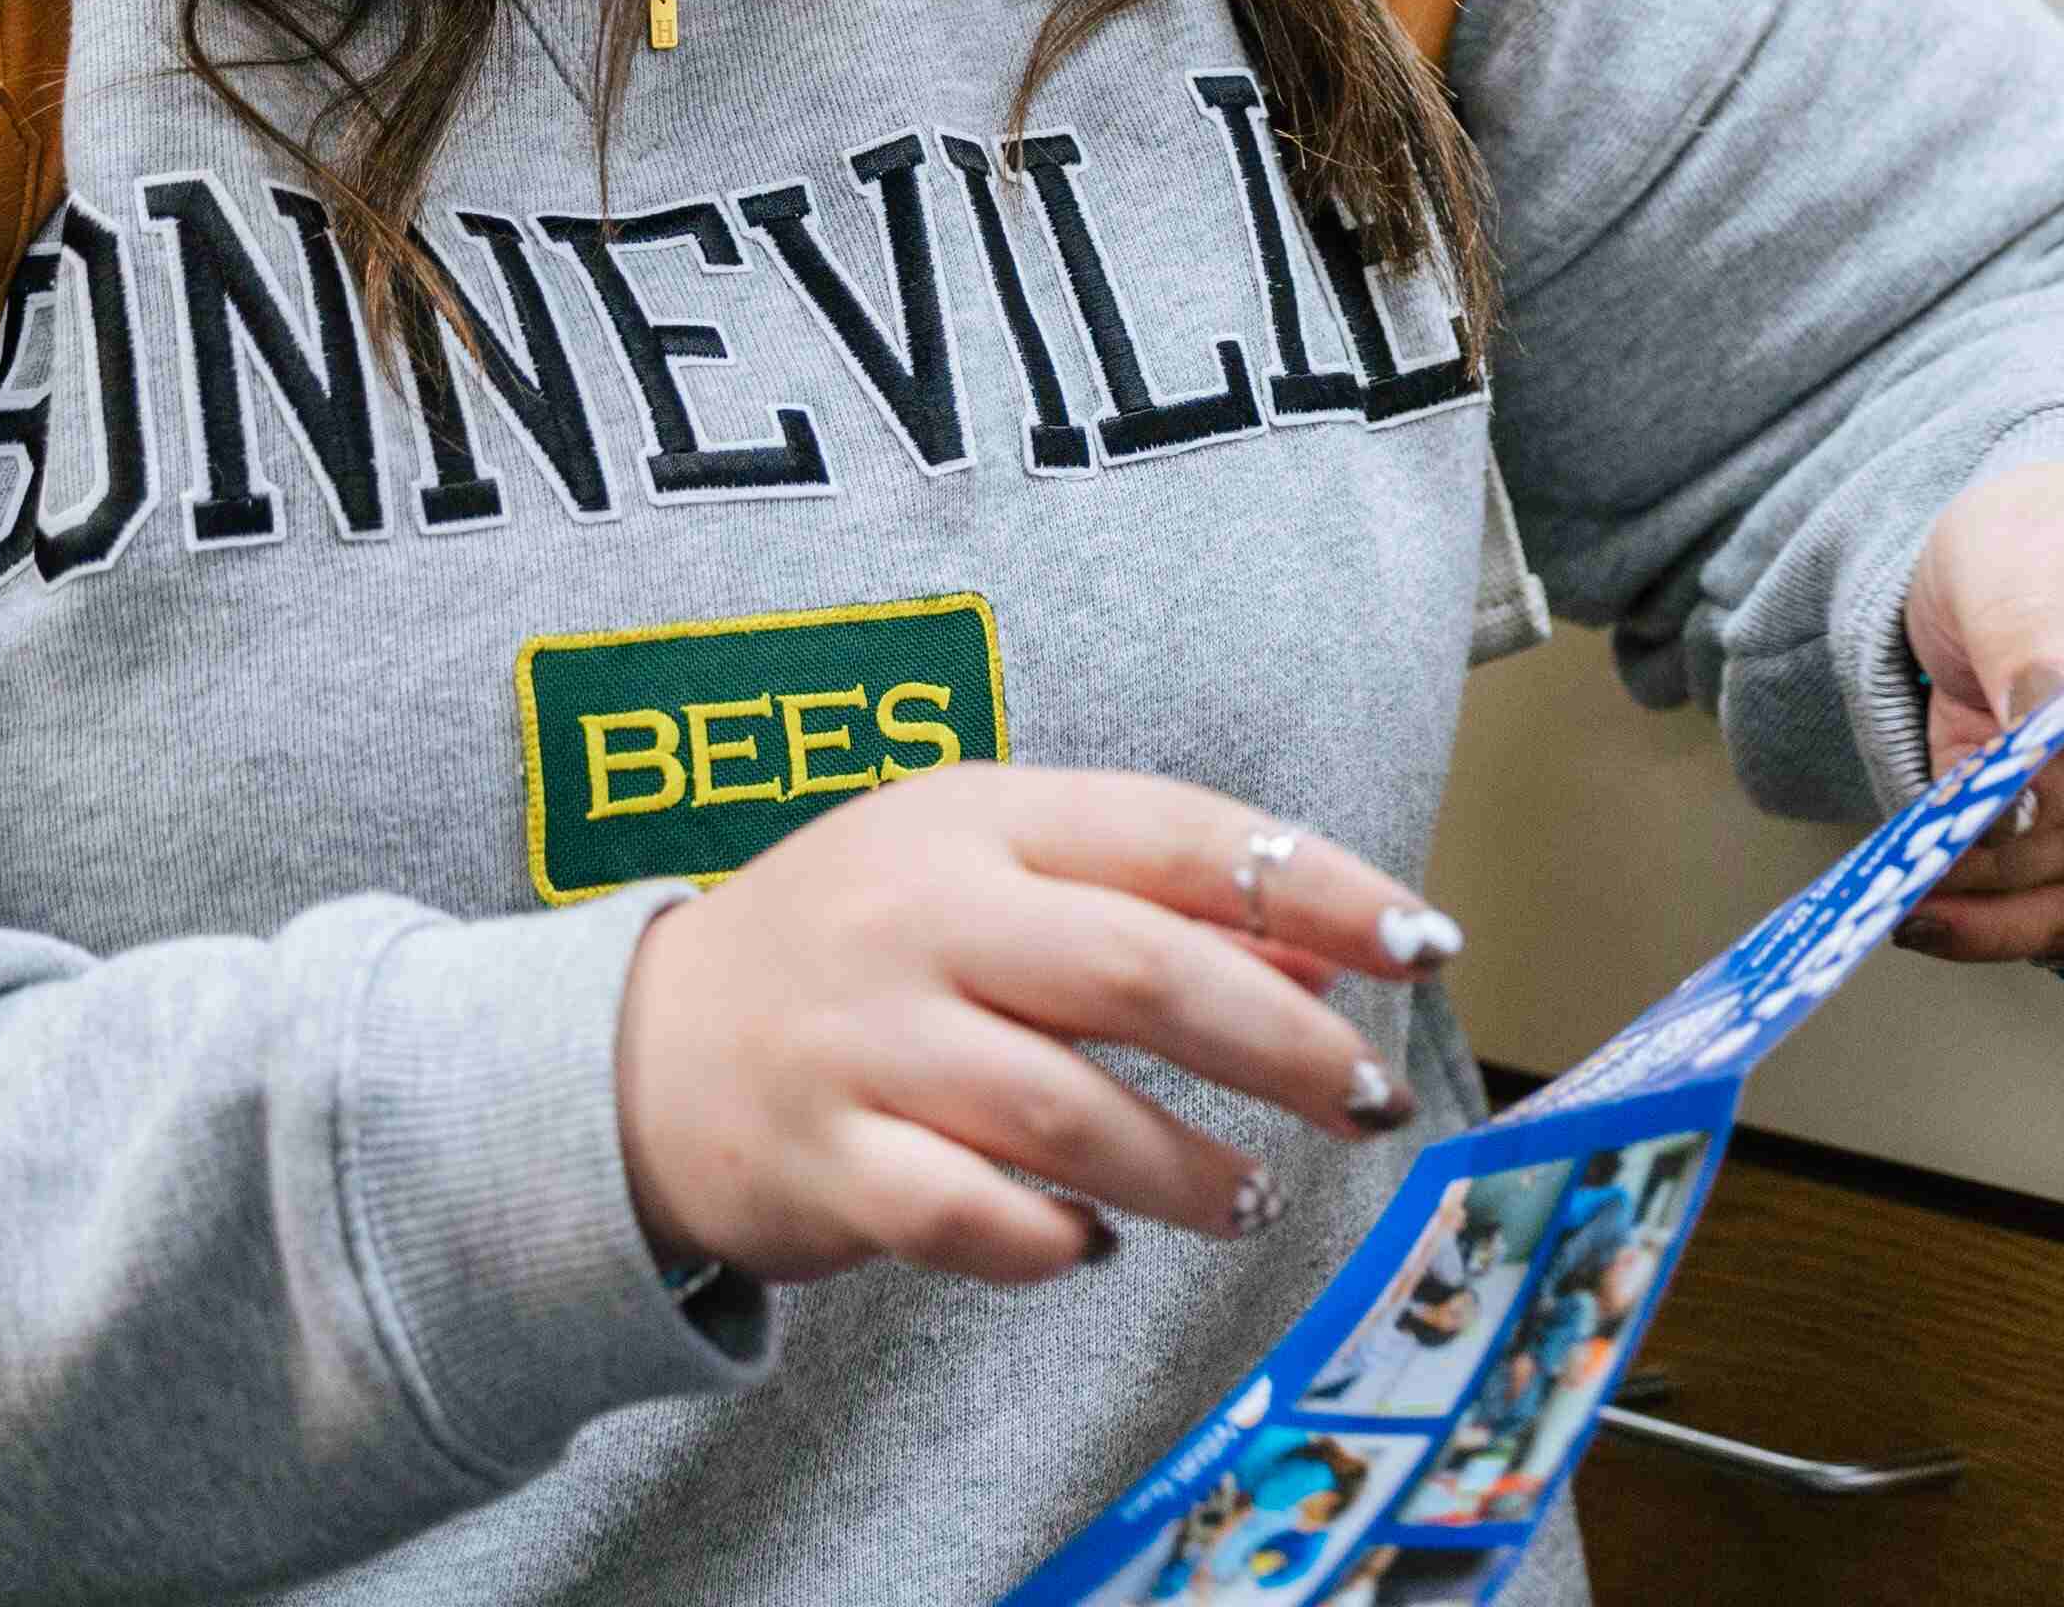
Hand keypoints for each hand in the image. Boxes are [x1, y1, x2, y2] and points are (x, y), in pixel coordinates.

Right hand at [612, 767, 1459, 1288]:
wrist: (639, 1048)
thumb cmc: (860, 950)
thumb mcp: (991, 880)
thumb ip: (1147, 913)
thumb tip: (1323, 975)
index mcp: (981, 820)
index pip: (1179, 837)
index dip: (1316, 888)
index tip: (1423, 944)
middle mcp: (925, 916)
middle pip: (1142, 973)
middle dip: (1282, 1044)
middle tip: (1368, 1099)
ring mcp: (867, 1042)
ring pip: (1068, 1110)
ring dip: (1189, 1167)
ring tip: (1253, 1196)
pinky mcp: (823, 1162)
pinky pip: (968, 1215)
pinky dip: (1052, 1240)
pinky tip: (1093, 1244)